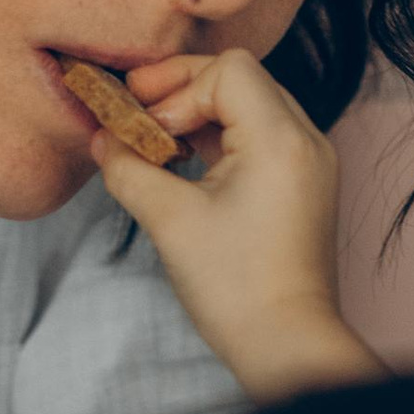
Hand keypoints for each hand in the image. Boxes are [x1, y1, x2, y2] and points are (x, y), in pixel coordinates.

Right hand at [90, 50, 382, 402]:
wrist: (286, 344)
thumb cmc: (236, 287)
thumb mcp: (169, 220)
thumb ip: (128, 168)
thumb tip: (103, 139)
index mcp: (281, 138)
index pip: (227, 70)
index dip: (176, 87)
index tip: (143, 126)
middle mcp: (306, 140)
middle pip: (241, 79)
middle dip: (183, 91)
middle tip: (137, 114)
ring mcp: (310, 162)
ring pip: (250, 105)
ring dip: (201, 113)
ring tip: (158, 142)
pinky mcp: (304, 184)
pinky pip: (261, 136)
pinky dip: (222, 138)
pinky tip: (187, 162)